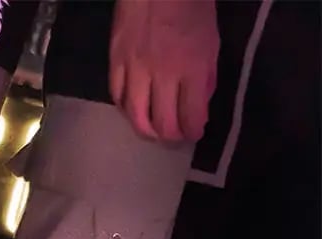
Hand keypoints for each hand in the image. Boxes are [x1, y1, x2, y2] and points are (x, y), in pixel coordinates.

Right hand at [109, 0, 219, 142]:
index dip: (193, 131)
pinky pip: (118, 97)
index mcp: (192, 67)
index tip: (195, 133)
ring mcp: (136, 70)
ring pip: (136, 117)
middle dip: (171, 136)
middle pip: (163, 123)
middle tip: (175, 137)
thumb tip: (199, 103)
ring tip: (153, 131)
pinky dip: (127, 109)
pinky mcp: (116, 63)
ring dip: (147, 130)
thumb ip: (206, 74)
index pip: (191, 115)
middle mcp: (163, 75)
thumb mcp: (211, 39)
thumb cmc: (191, 5)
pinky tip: (134, 110)